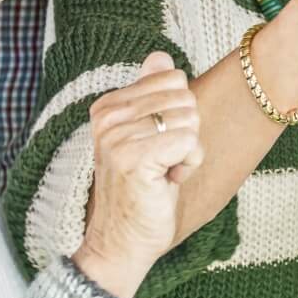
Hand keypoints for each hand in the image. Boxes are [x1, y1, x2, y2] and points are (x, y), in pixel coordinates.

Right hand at [72, 53, 202, 297]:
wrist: (122, 241)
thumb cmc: (143, 186)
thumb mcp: (148, 133)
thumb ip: (152, 93)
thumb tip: (159, 56)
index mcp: (107, 106)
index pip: (173, 78)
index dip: (178, 114)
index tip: (156, 143)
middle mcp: (107, 118)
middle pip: (185, 97)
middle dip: (185, 133)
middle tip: (161, 161)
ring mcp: (117, 137)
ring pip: (190, 120)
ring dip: (186, 151)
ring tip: (160, 172)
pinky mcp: (133, 158)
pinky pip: (190, 141)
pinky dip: (188, 164)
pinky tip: (165, 181)